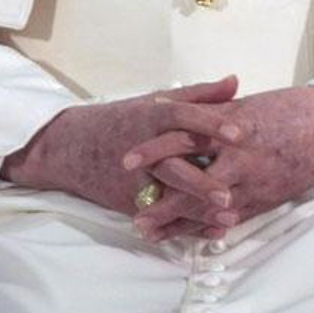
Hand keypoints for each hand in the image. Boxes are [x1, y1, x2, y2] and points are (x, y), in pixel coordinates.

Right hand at [0, 75, 241, 221]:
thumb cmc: (124, 119)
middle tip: (231, 192)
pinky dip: (186, 226)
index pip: (184, 118)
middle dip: (202, 180)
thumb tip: (236, 81)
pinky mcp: (131, 202)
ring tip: (227, 216)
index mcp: (152, 117)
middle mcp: (144, 148)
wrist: (73, 147)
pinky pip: (162, 217)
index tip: (240, 135)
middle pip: (174, 164)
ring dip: (197, 209)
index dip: (211, 125)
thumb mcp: (158, 100)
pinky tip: (211, 231)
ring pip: (169, 197)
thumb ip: (200, 94)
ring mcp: (135, 179)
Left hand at [125, 86, 313, 240]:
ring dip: (175, 220)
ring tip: (147, 231)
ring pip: (205, 205)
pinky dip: (203, 228)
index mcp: (228, 122)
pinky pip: (227, 219)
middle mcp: (236, 152)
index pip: (182, 135)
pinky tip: (183, 238)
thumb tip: (168, 105)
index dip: (153, 148)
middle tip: (131, 209)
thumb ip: (207, 109)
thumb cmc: (283, 110)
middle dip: (159, 195)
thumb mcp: (242, 104)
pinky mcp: (261, 199)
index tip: (125, 159)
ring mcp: (250, 180)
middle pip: (189, 176)